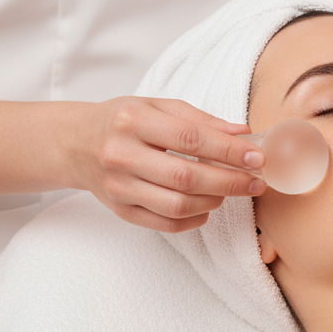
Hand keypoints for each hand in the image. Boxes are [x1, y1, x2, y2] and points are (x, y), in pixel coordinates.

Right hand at [73, 97, 266, 232]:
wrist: (75, 143)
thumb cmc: (123, 121)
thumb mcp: (157, 107)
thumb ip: (201, 120)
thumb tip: (243, 133)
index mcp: (133, 121)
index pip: (190, 138)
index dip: (228, 150)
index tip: (257, 157)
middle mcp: (122, 155)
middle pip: (186, 177)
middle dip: (230, 182)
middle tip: (256, 182)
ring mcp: (119, 187)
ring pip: (177, 205)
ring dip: (213, 201)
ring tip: (229, 191)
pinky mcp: (120, 211)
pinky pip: (165, 224)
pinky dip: (194, 220)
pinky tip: (207, 207)